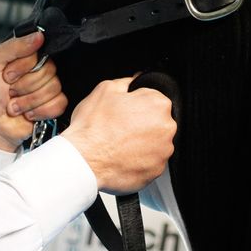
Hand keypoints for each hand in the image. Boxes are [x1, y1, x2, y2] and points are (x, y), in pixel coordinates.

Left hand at [0, 31, 68, 151]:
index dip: (22, 67)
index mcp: (25, 58)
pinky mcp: (53, 106)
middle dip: (25, 86)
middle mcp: (38, 70)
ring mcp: (47, 88)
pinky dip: (41, 111)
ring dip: (29, 101)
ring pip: (54, 87)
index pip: (39, 53)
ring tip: (15, 105)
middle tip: (10, 92)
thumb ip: (13, 47)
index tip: (6, 76)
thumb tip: (38, 36)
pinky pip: (60, 103)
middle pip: (49, 70)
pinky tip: (28, 114)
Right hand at [60, 77, 175, 193]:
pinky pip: (151, 161)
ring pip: (155, 142)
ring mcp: (163, 151)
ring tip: (120, 143)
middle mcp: (166, 128)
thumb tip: (134, 80)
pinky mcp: (157, 170)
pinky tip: (123, 156)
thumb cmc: (92, 128)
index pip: (154, 97)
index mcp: (157, 104)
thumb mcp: (104, 90)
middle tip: (120, 127)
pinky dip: (140, 159)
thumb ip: (126, 81)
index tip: (126, 111)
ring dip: (142, 141)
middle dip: (142, 122)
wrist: (84, 160)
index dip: (137, 103)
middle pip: (157, 121)